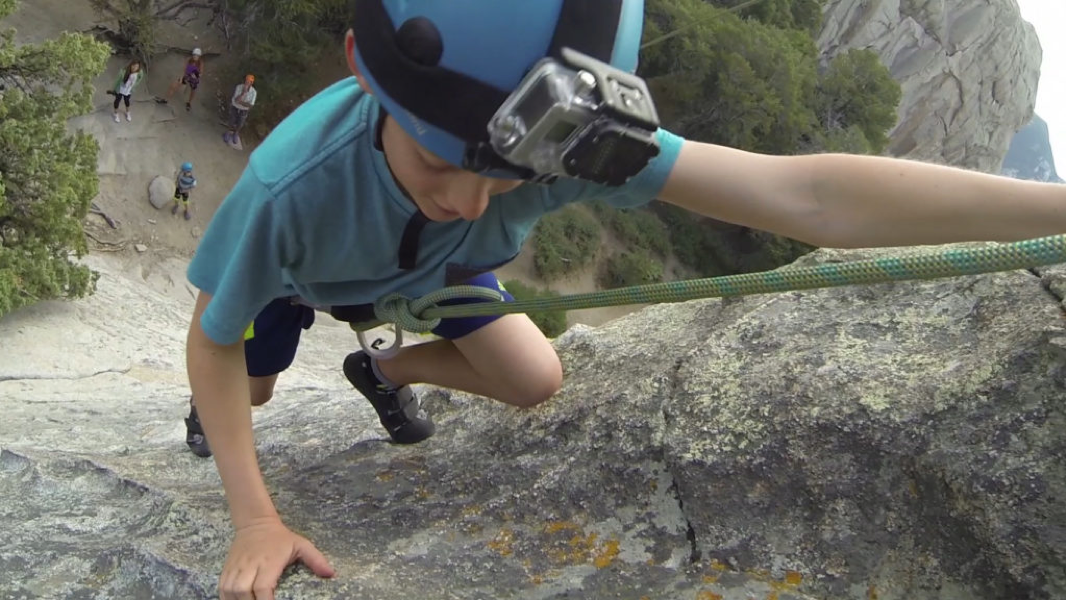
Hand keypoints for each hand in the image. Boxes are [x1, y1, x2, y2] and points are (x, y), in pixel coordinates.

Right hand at [219, 517, 334, 599]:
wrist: (255, 522)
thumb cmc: (280, 538)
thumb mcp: (301, 544)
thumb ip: (316, 560)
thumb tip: (331, 574)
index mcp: (269, 562)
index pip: (263, 587)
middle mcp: (250, 565)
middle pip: (242, 591)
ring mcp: (237, 567)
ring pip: (229, 590)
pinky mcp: (227, 568)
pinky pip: (222, 588)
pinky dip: (226, 598)